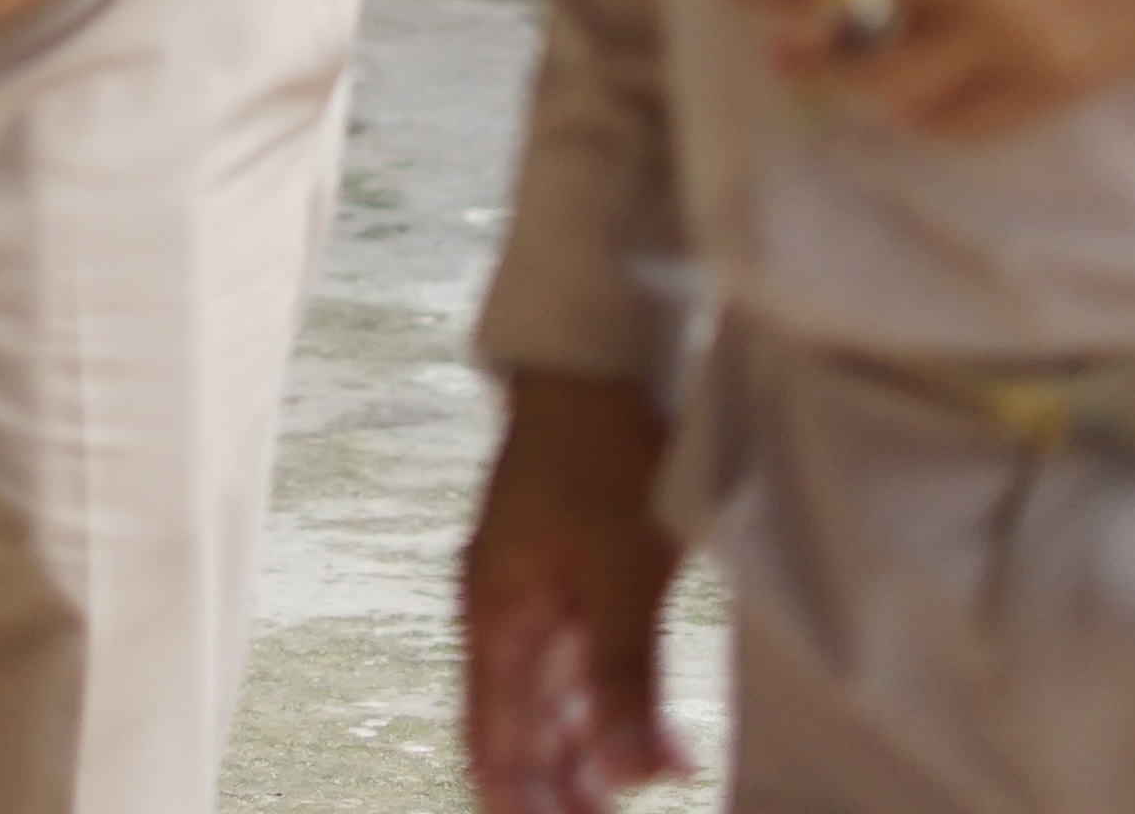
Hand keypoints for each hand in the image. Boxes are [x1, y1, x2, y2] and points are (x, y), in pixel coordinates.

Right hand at [459, 372, 689, 813]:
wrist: (598, 365)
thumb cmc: (600, 458)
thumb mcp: (622, 580)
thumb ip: (624, 682)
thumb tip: (628, 776)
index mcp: (493, 617)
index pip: (488, 741)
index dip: (512, 802)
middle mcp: (502, 612)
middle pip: (517, 728)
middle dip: (555, 787)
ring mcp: (534, 590)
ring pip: (550, 697)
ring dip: (584, 751)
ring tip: (628, 793)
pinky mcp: (569, 570)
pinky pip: (576, 660)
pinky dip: (603, 703)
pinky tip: (645, 730)